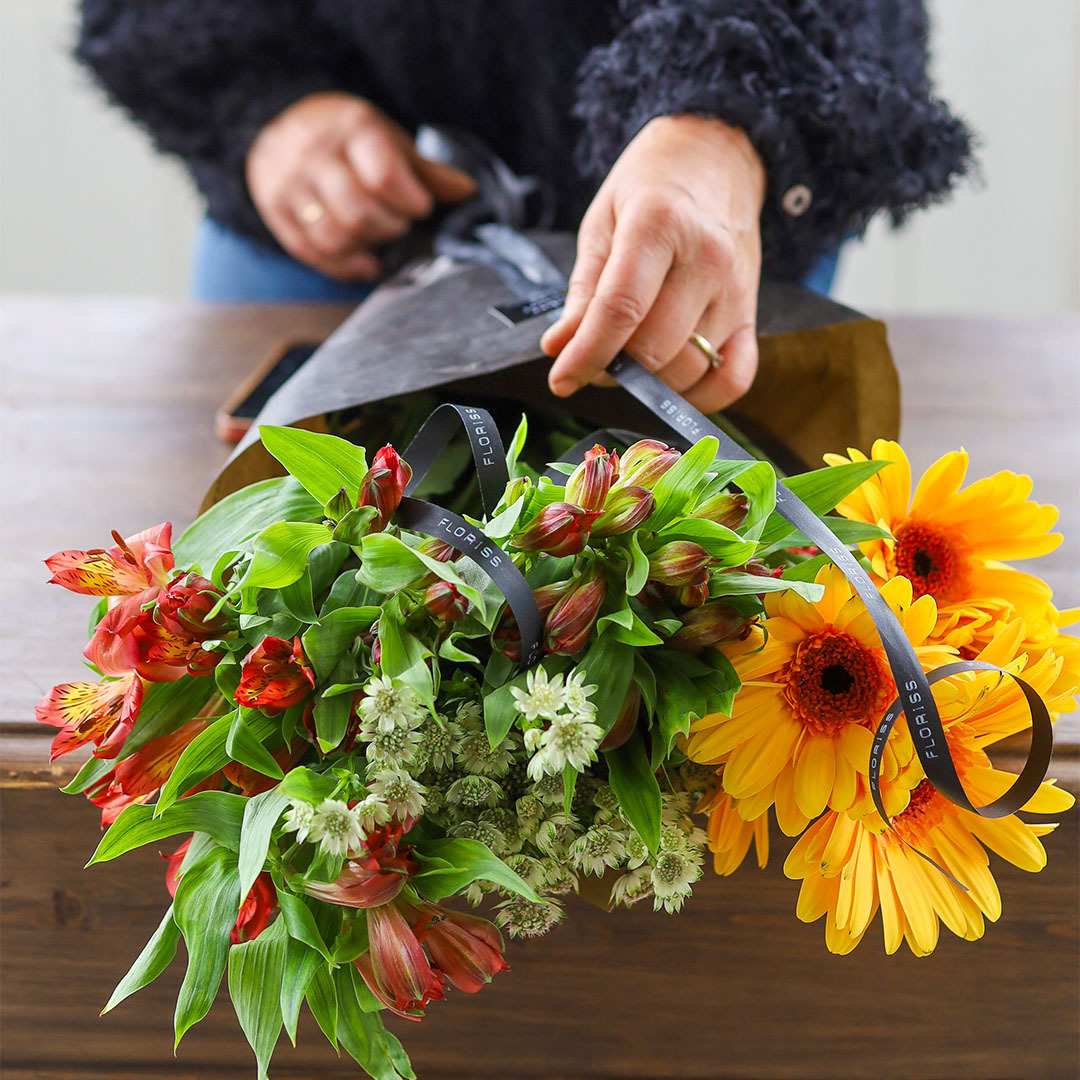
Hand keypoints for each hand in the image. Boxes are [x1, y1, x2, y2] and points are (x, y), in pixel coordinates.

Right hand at [246, 92, 475, 280]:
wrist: (278, 122)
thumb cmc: (346, 136)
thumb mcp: (389, 139)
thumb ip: (427, 170)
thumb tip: (469, 191)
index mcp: (352, 128)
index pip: (384, 177)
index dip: (411, 203)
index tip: (419, 206)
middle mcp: (314, 153)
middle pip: (358, 213)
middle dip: (389, 227)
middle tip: (398, 222)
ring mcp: (289, 183)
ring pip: (333, 237)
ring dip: (366, 247)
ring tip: (378, 236)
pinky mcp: (275, 210)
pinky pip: (311, 252)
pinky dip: (344, 267)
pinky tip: (364, 262)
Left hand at [542, 115, 764, 411]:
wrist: (718, 153)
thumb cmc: (651, 188)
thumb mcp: (603, 223)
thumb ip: (584, 290)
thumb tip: (559, 346)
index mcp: (660, 224)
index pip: (621, 310)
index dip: (587, 355)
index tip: (560, 380)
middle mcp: (707, 258)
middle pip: (654, 349)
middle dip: (614, 368)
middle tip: (596, 357)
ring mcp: (736, 289)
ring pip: (688, 369)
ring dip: (650, 381)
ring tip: (629, 358)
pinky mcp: (753, 313)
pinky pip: (734, 378)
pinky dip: (700, 396)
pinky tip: (672, 383)